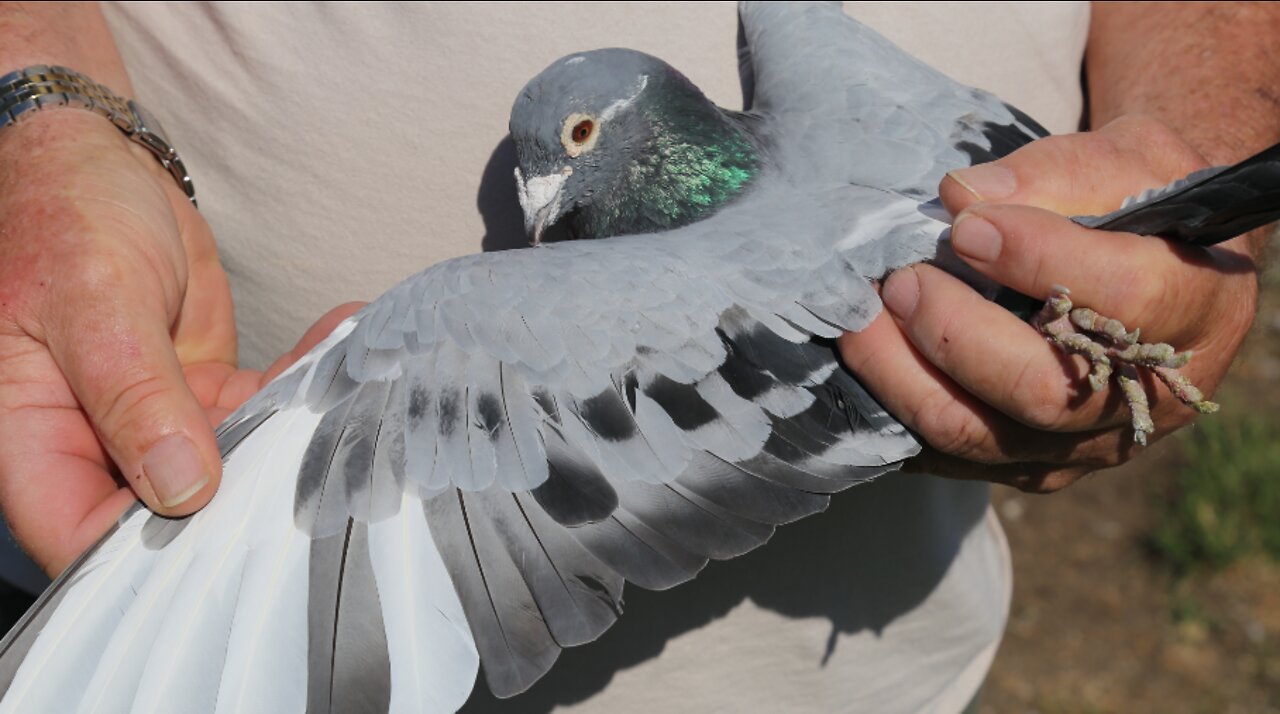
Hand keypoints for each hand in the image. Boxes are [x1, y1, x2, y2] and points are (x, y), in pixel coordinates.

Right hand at [0, 105, 366, 576]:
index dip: (152, 559)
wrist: (94, 160)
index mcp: (31, 437)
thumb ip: (135, 395)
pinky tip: (344, 336)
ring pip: (230, 463)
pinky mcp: (200, 391)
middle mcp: (90, 442)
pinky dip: (299, 379)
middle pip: (167, 516)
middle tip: (326, 471)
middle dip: (247, 501)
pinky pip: (257, 405)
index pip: (83, 536)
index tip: (237, 541)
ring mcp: (152, 420)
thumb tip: (181, 488)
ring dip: (291, 434)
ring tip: (354, 396)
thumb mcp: (95, 300)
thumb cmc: (62, 213)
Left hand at [838, 116, 1259, 491]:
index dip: (1037, 260)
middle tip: (900, 280)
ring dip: (902, 377)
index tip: (966, 224)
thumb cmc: (1140, 202)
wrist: (1153, 264)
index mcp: (1198, 307)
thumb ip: (1056, 174)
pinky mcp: (1031, 468)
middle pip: (1040, 390)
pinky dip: (896, 410)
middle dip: (952, 333)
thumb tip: (962, 196)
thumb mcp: (1130, 159)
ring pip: (978, 434)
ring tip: (862, 320)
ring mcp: (1086, 443)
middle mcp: (1148, 395)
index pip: (1123, 300)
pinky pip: (947, 456)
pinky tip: (869, 362)